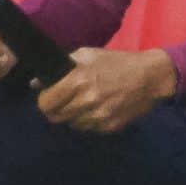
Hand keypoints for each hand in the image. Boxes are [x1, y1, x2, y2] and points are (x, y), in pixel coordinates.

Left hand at [36, 48, 175, 133]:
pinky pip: (89, 129)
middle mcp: (87, 100)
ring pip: (72, 124)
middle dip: (55, 110)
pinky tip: (95, 109)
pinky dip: (88, 121)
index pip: (47, 102)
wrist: (150, 77)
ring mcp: (100, 116)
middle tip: (61, 102)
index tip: (47, 97)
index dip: (44, 101)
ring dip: (72, 116)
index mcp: (79, 80)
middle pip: (57, 117)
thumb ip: (61, 67)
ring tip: (80, 104)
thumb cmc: (116, 62)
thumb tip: (36, 82)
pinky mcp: (111, 126)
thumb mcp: (87, 55)